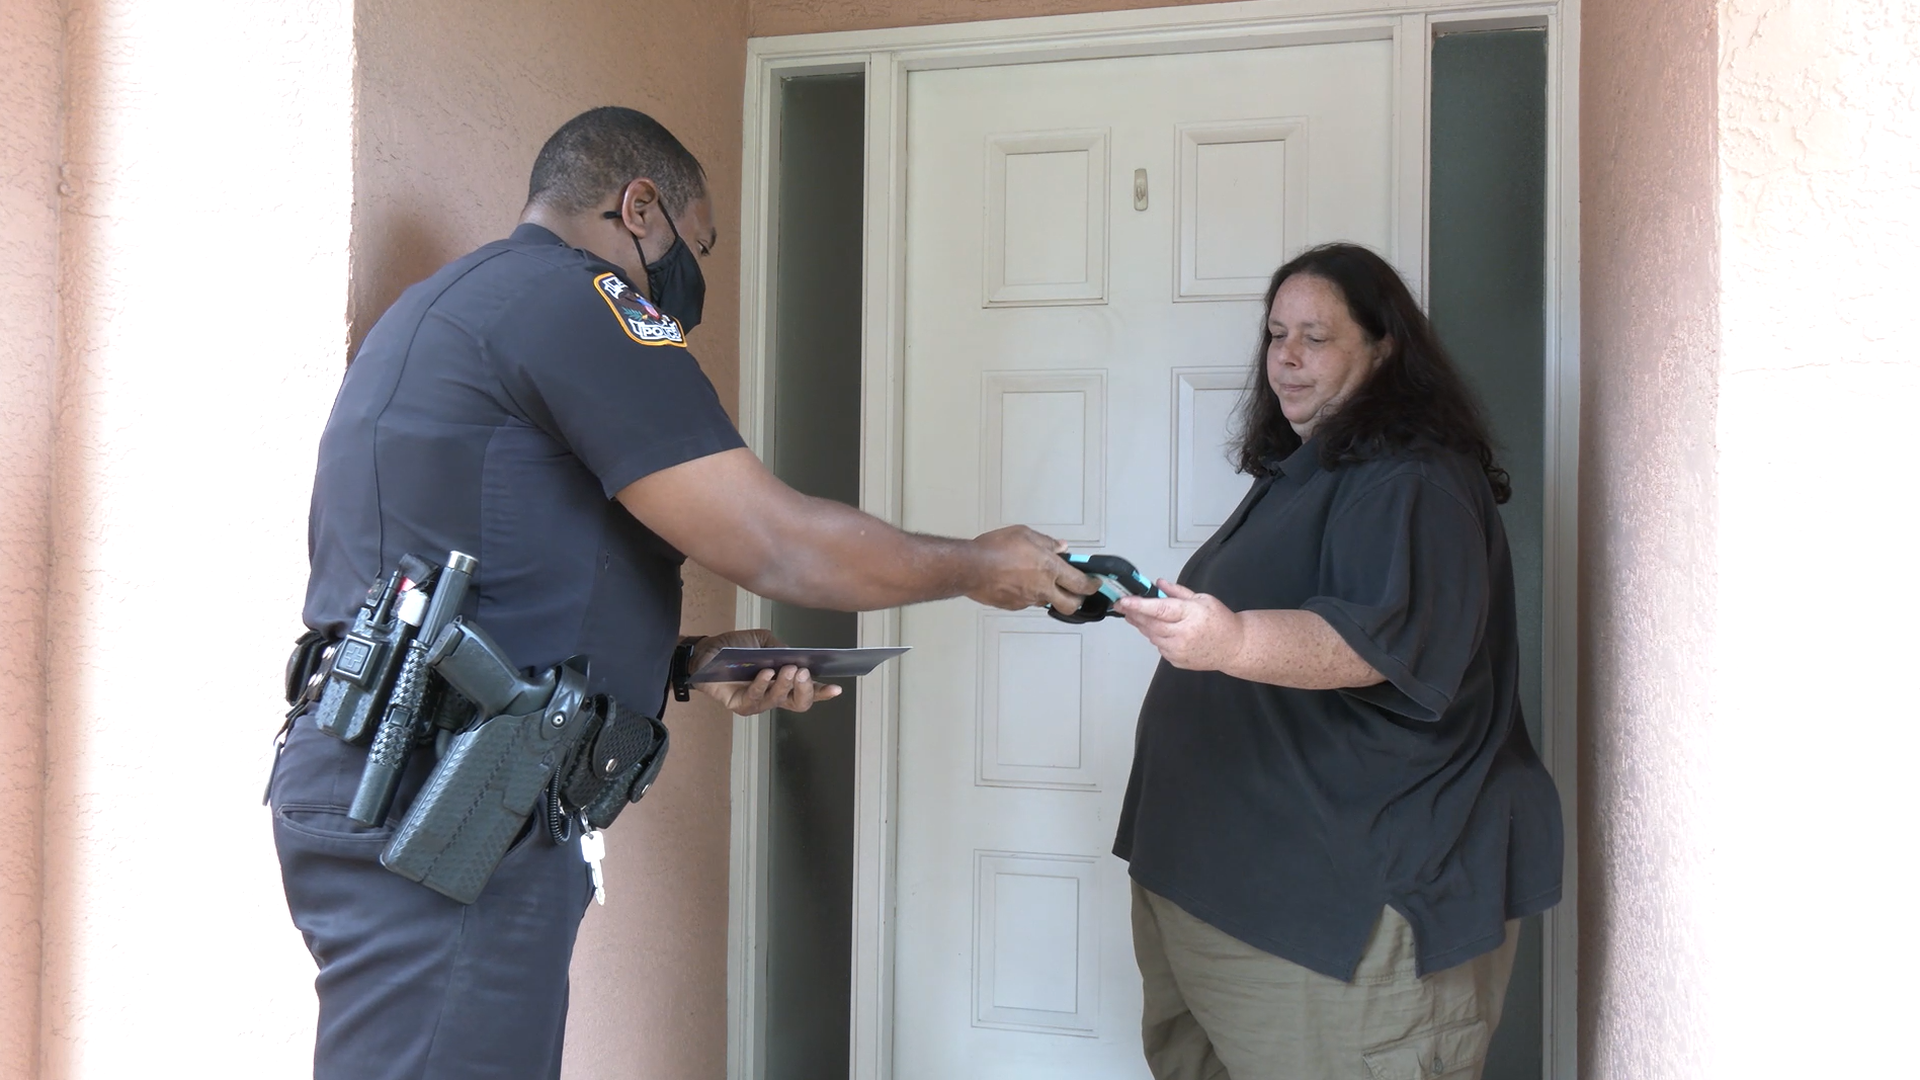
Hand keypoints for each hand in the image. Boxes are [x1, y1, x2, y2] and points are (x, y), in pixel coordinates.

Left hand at [689, 629, 842, 715]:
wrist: (705, 652)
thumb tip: (797, 657)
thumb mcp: (763, 642)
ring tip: (788, 669)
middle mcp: (773, 695)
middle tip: (803, 672)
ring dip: (786, 685)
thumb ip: (781, 649)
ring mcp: (758, 703)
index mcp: (783, 681)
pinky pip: (756, 697)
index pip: (807, 691)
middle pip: (799, 703)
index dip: (822, 692)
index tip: (837, 688)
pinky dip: (763, 684)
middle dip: (806, 689)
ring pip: (779, 700)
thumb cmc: (734, 648)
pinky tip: (767, 673)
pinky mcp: (741, 705)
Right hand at [965, 526, 1098, 611]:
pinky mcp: (1014, 606)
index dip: (1092, 585)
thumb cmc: (996, 548)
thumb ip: (1046, 542)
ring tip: (1038, 580)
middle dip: (1077, 600)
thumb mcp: (1024, 534)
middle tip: (1075, 591)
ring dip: (1049, 594)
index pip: (1080, 583)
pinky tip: (1018, 583)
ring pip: (1047, 602)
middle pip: (1071, 605)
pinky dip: (1029, 594)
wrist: (971, 568)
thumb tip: (1061, 547)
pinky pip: (1028, 602)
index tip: (1095, 583)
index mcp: (1050, 568)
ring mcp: (1029, 600)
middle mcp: (1043, 588)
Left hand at [1113, 580, 1245, 670]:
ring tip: (1136, 615)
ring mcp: (1178, 650)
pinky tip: (1159, 630)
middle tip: (1122, 605)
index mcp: (1191, 615)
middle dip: (1134, 613)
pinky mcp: (1176, 661)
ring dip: (1142, 625)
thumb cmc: (1220, 621)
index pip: (1159, 609)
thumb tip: (1158, 584)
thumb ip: (1178, 591)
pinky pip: (1159, 646)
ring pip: (1151, 636)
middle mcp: (1183, 634)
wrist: (1233, 647)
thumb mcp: (1203, 598)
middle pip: (1150, 624)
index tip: (1123, 601)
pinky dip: (1155, 636)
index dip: (1139, 605)